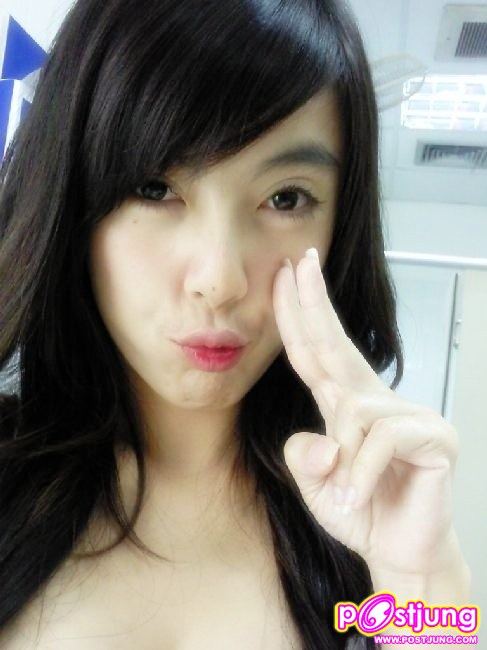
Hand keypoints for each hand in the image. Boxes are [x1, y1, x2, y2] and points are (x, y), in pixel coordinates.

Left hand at [273, 248, 460, 576]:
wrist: (399, 552)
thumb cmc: (361, 511)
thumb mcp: (316, 485)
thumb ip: (305, 457)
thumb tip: (324, 435)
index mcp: (344, 404)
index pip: (315, 352)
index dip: (298, 316)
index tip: (286, 277)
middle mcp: (374, 400)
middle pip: (335, 344)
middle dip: (314, 301)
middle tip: (300, 261)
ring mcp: (408, 413)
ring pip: (353, 409)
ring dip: (342, 456)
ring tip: (347, 491)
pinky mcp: (433, 435)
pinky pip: (383, 437)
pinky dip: (363, 470)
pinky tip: (361, 493)